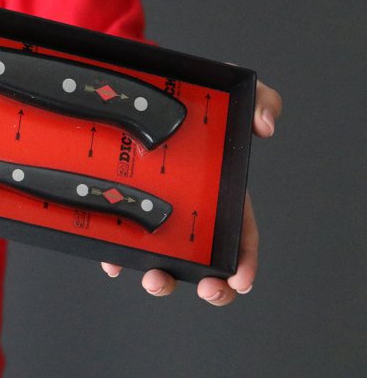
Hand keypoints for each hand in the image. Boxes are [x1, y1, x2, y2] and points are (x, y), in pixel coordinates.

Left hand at [100, 79, 281, 304]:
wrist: (137, 88)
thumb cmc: (188, 97)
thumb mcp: (229, 90)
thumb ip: (260, 99)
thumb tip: (265, 126)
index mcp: (219, 195)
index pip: (239, 236)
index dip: (244, 262)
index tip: (241, 280)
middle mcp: (187, 211)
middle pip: (204, 261)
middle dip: (210, 285)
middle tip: (208, 289)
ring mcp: (152, 214)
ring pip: (161, 259)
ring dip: (161, 279)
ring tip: (156, 279)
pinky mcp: (119, 211)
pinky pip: (117, 242)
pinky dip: (116, 257)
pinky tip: (113, 262)